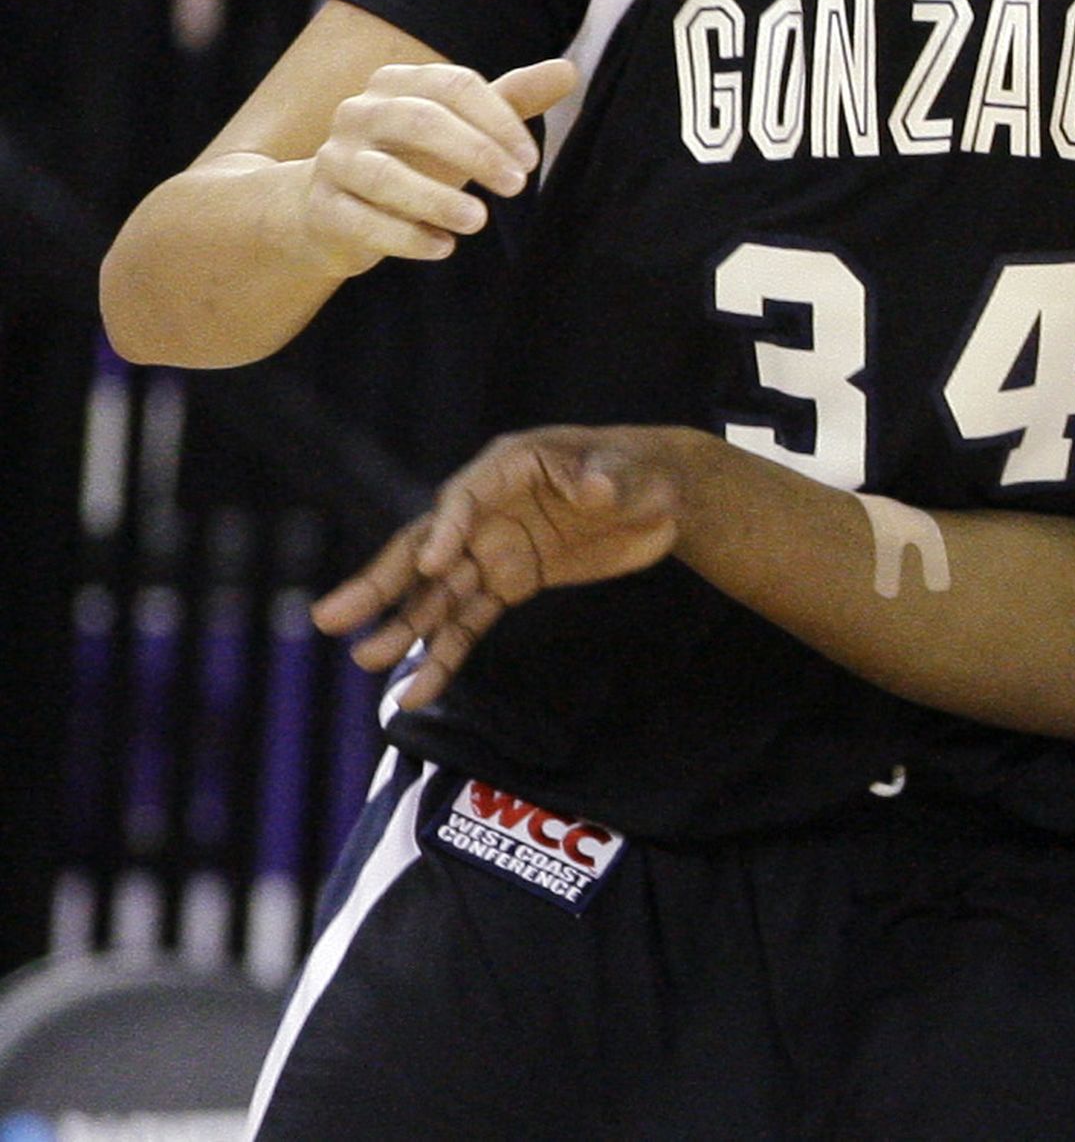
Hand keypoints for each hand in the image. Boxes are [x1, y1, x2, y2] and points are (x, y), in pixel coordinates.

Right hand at [299, 55, 575, 277]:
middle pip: (420, 121)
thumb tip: (569, 70)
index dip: (497, 120)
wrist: (329, 209)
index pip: (454, 86)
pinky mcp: (321, 208)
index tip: (530, 161)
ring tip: (479, 222)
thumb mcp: (463, 127)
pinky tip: (443, 248)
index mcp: (397, 83)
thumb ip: (512, 100)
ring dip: (435, 199)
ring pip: (382, 175)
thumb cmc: (412, 160)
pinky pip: (359, 220)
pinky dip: (403, 236)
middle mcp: (359, 112)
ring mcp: (333, 160)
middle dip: (475, 153)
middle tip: (517, 186)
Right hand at [312, 427, 683, 707]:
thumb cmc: (640, 468)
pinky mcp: (510, 582)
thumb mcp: (630, 470)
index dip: (447, 528)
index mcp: (509, 467)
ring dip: (405, 628)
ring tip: (369, 662)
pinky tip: (418, 689)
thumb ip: (608, 479)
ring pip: (438, 593)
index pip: (464, 497)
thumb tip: (593, 487)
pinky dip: (444, 654)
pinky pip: (468, 621)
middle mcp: (487, 510)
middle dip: (383, 583)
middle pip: (426, 548)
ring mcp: (494, 549)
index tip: (433, 565)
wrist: (660, 496)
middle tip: (333, 617)